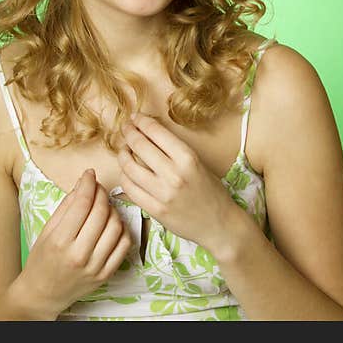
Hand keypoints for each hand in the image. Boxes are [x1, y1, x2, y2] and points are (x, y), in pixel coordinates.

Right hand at [15, 169, 132, 317]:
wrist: (43, 293)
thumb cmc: (41, 260)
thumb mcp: (47, 230)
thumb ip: (66, 206)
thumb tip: (83, 183)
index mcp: (60, 241)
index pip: (82, 204)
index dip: (88, 183)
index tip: (89, 174)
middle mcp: (79, 255)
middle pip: (101, 213)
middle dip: (101, 193)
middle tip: (97, 187)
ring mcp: (95, 266)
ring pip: (116, 226)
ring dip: (112, 210)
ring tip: (103, 207)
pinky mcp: (106, 274)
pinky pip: (124, 244)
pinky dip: (121, 229)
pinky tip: (111, 224)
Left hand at [118, 113, 237, 249]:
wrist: (220, 225)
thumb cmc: (211, 192)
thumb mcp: (198, 163)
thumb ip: (174, 150)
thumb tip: (148, 132)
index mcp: (188, 158)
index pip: (156, 132)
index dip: (141, 121)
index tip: (135, 117)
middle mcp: (174, 174)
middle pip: (139, 145)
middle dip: (128, 132)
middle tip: (125, 128)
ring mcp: (163, 194)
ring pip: (129, 167)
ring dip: (122, 154)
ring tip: (124, 150)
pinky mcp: (155, 210)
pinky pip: (130, 189)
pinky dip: (125, 177)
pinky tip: (127, 172)